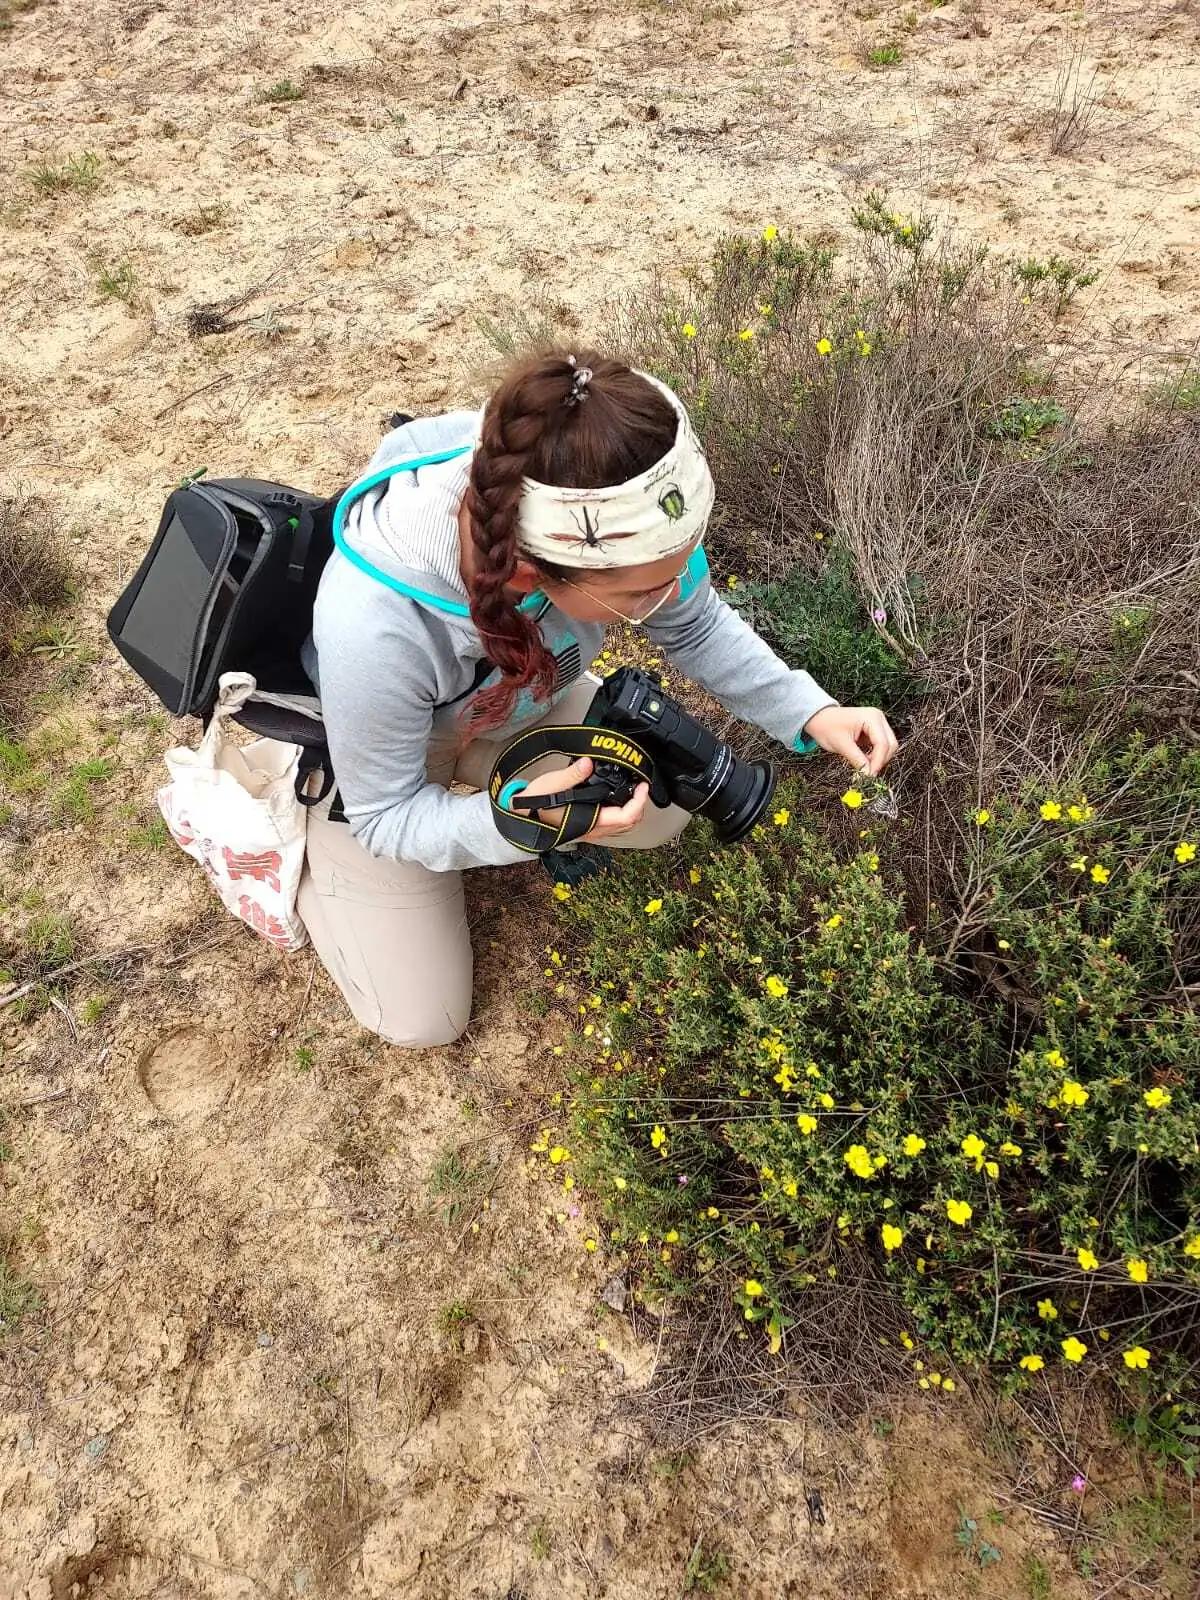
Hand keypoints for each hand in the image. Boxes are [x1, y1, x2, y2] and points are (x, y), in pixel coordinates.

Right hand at [519, 756, 649, 841]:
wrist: (520, 820)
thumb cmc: (533, 806)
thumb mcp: (551, 785)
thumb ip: (572, 775)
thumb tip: (588, 763)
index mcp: (588, 821)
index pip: (626, 816)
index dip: (639, 801)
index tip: (641, 785)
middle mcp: (593, 831)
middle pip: (629, 824)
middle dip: (640, 805)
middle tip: (640, 787)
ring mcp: (590, 832)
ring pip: (622, 828)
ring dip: (632, 811)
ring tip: (632, 792)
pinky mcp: (586, 830)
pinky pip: (612, 827)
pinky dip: (621, 814)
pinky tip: (616, 800)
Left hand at [804, 705, 898, 777]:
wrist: (818, 717)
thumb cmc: (826, 726)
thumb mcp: (842, 745)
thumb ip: (857, 760)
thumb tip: (867, 776)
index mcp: (872, 718)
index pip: (883, 743)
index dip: (878, 761)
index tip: (870, 775)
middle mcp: (878, 718)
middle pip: (890, 744)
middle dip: (881, 761)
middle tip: (868, 774)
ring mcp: (878, 723)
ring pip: (888, 746)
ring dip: (879, 759)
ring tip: (865, 767)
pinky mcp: (874, 730)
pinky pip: (881, 746)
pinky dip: (875, 755)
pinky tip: (864, 761)